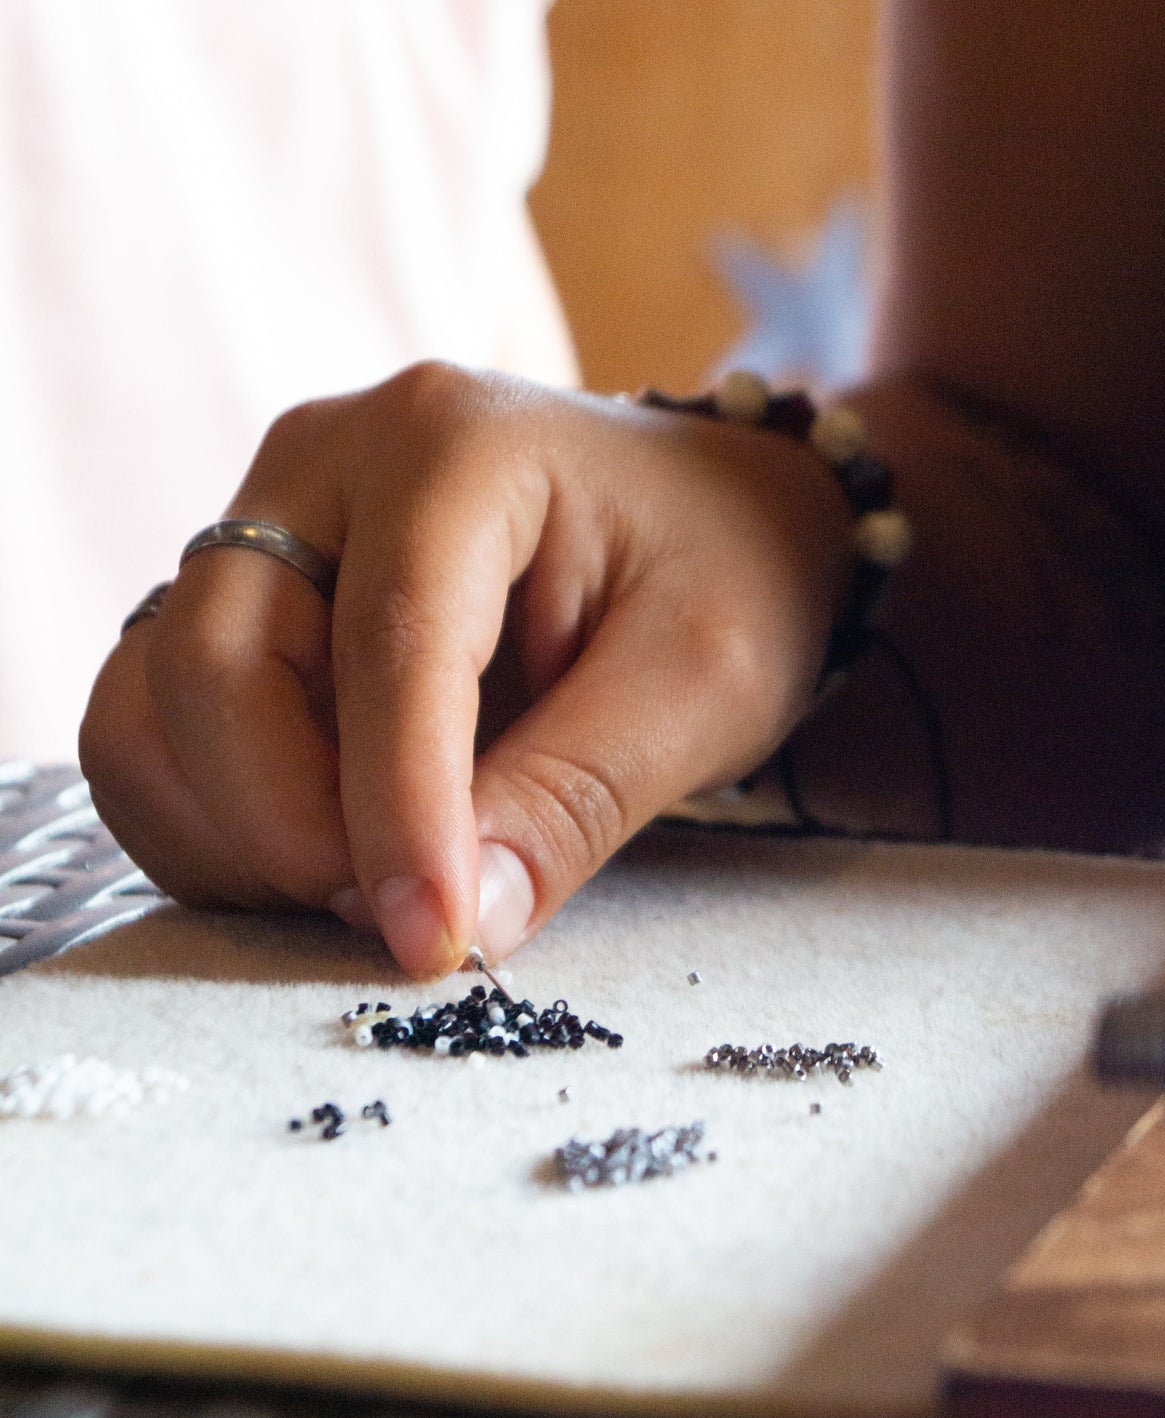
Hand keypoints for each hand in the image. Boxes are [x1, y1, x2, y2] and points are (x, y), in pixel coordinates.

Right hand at [80, 364, 849, 977]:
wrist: (709, 519)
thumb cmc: (727, 576)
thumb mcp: (703, 683)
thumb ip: (578, 797)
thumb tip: (459, 923)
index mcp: (457, 447)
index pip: (390, 644)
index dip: (398, 812)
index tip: (435, 943)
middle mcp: (328, 462)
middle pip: (220, 667)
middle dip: (296, 828)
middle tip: (412, 916)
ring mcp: (273, 527)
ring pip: (157, 705)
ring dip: (237, 835)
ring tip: (373, 883)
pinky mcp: (251, 599)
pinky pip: (157, 725)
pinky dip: (214, 821)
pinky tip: (328, 856)